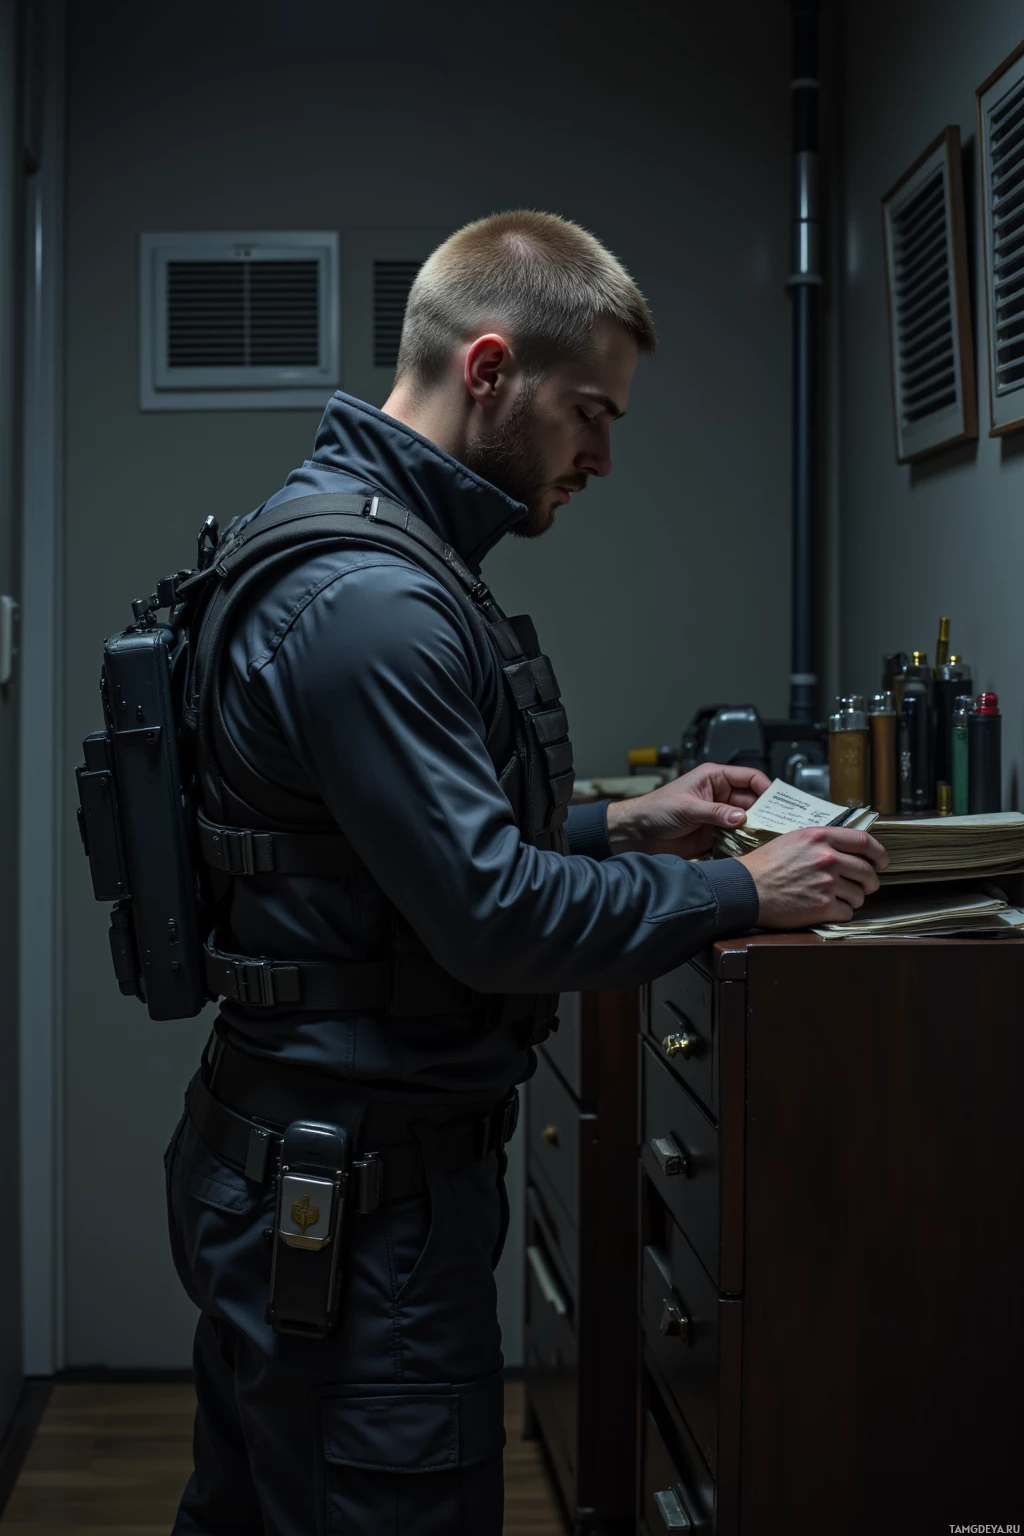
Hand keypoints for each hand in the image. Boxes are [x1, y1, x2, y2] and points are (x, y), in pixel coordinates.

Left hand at [606, 762, 771, 859]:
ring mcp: (718, 817)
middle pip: (753, 802)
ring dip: (757, 830)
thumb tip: (741, 818)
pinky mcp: (714, 836)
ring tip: (772, 839)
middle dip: (767, 812)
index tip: (780, 803)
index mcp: (714, 778)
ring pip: (747, 822)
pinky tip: (754, 850)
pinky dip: (745, 844)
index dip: (766, 788)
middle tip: (782, 825)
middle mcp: (720, 796)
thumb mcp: (686, 808)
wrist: (635, 834)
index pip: (749, 778)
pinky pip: (736, 838)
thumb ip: (715, 813)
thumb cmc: (654, 810)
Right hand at [739, 827, 889, 927]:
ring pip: (859, 895)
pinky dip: (840, 913)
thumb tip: (848, 848)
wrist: (745, 888)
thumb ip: (822, 841)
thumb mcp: (794, 839)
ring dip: (852, 899)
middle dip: (870, 882)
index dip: (879, 853)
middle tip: (864, 886)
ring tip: (835, 898)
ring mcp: (826, 883)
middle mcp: (827, 858)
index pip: (865, 842)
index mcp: (821, 837)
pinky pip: (847, 912)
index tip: (882, 861)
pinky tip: (825, 909)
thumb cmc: (765, 865)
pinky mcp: (822, 906)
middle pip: (867, 871)